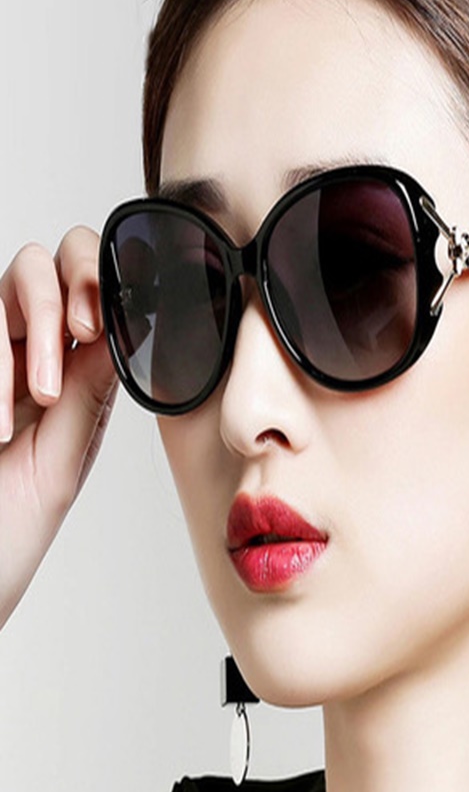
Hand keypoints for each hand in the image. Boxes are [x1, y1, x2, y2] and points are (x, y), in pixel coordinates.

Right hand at [0, 227, 116, 628]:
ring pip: (20, 273)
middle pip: (55, 261)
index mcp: (72, 375)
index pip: (98, 294)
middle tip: (84, 331)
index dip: (110, 282)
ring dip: (36, 325)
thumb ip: (91, 389)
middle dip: (76, 280)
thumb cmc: (9, 530)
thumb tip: (133, 323)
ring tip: (39, 396)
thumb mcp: (63, 459)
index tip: (115, 316)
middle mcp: (28, 353)